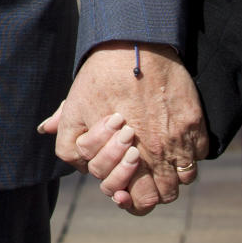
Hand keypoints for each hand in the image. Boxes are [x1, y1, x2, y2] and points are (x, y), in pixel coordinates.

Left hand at [37, 42, 206, 214]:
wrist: (136, 43)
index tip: (120, 185)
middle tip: (140, 177)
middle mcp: (148, 153)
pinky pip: (196, 160)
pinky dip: (187, 158)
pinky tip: (174, 143)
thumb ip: (66, 128)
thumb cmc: (102, 73)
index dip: (119, 193)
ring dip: (168, 179)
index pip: (122, 196)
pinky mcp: (194, 127)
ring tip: (158, 163)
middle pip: (152, 199)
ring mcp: (174, 142)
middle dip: (144, 193)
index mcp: (117, 152)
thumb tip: (45, 130)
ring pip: (177, 185)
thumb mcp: (75, 100)